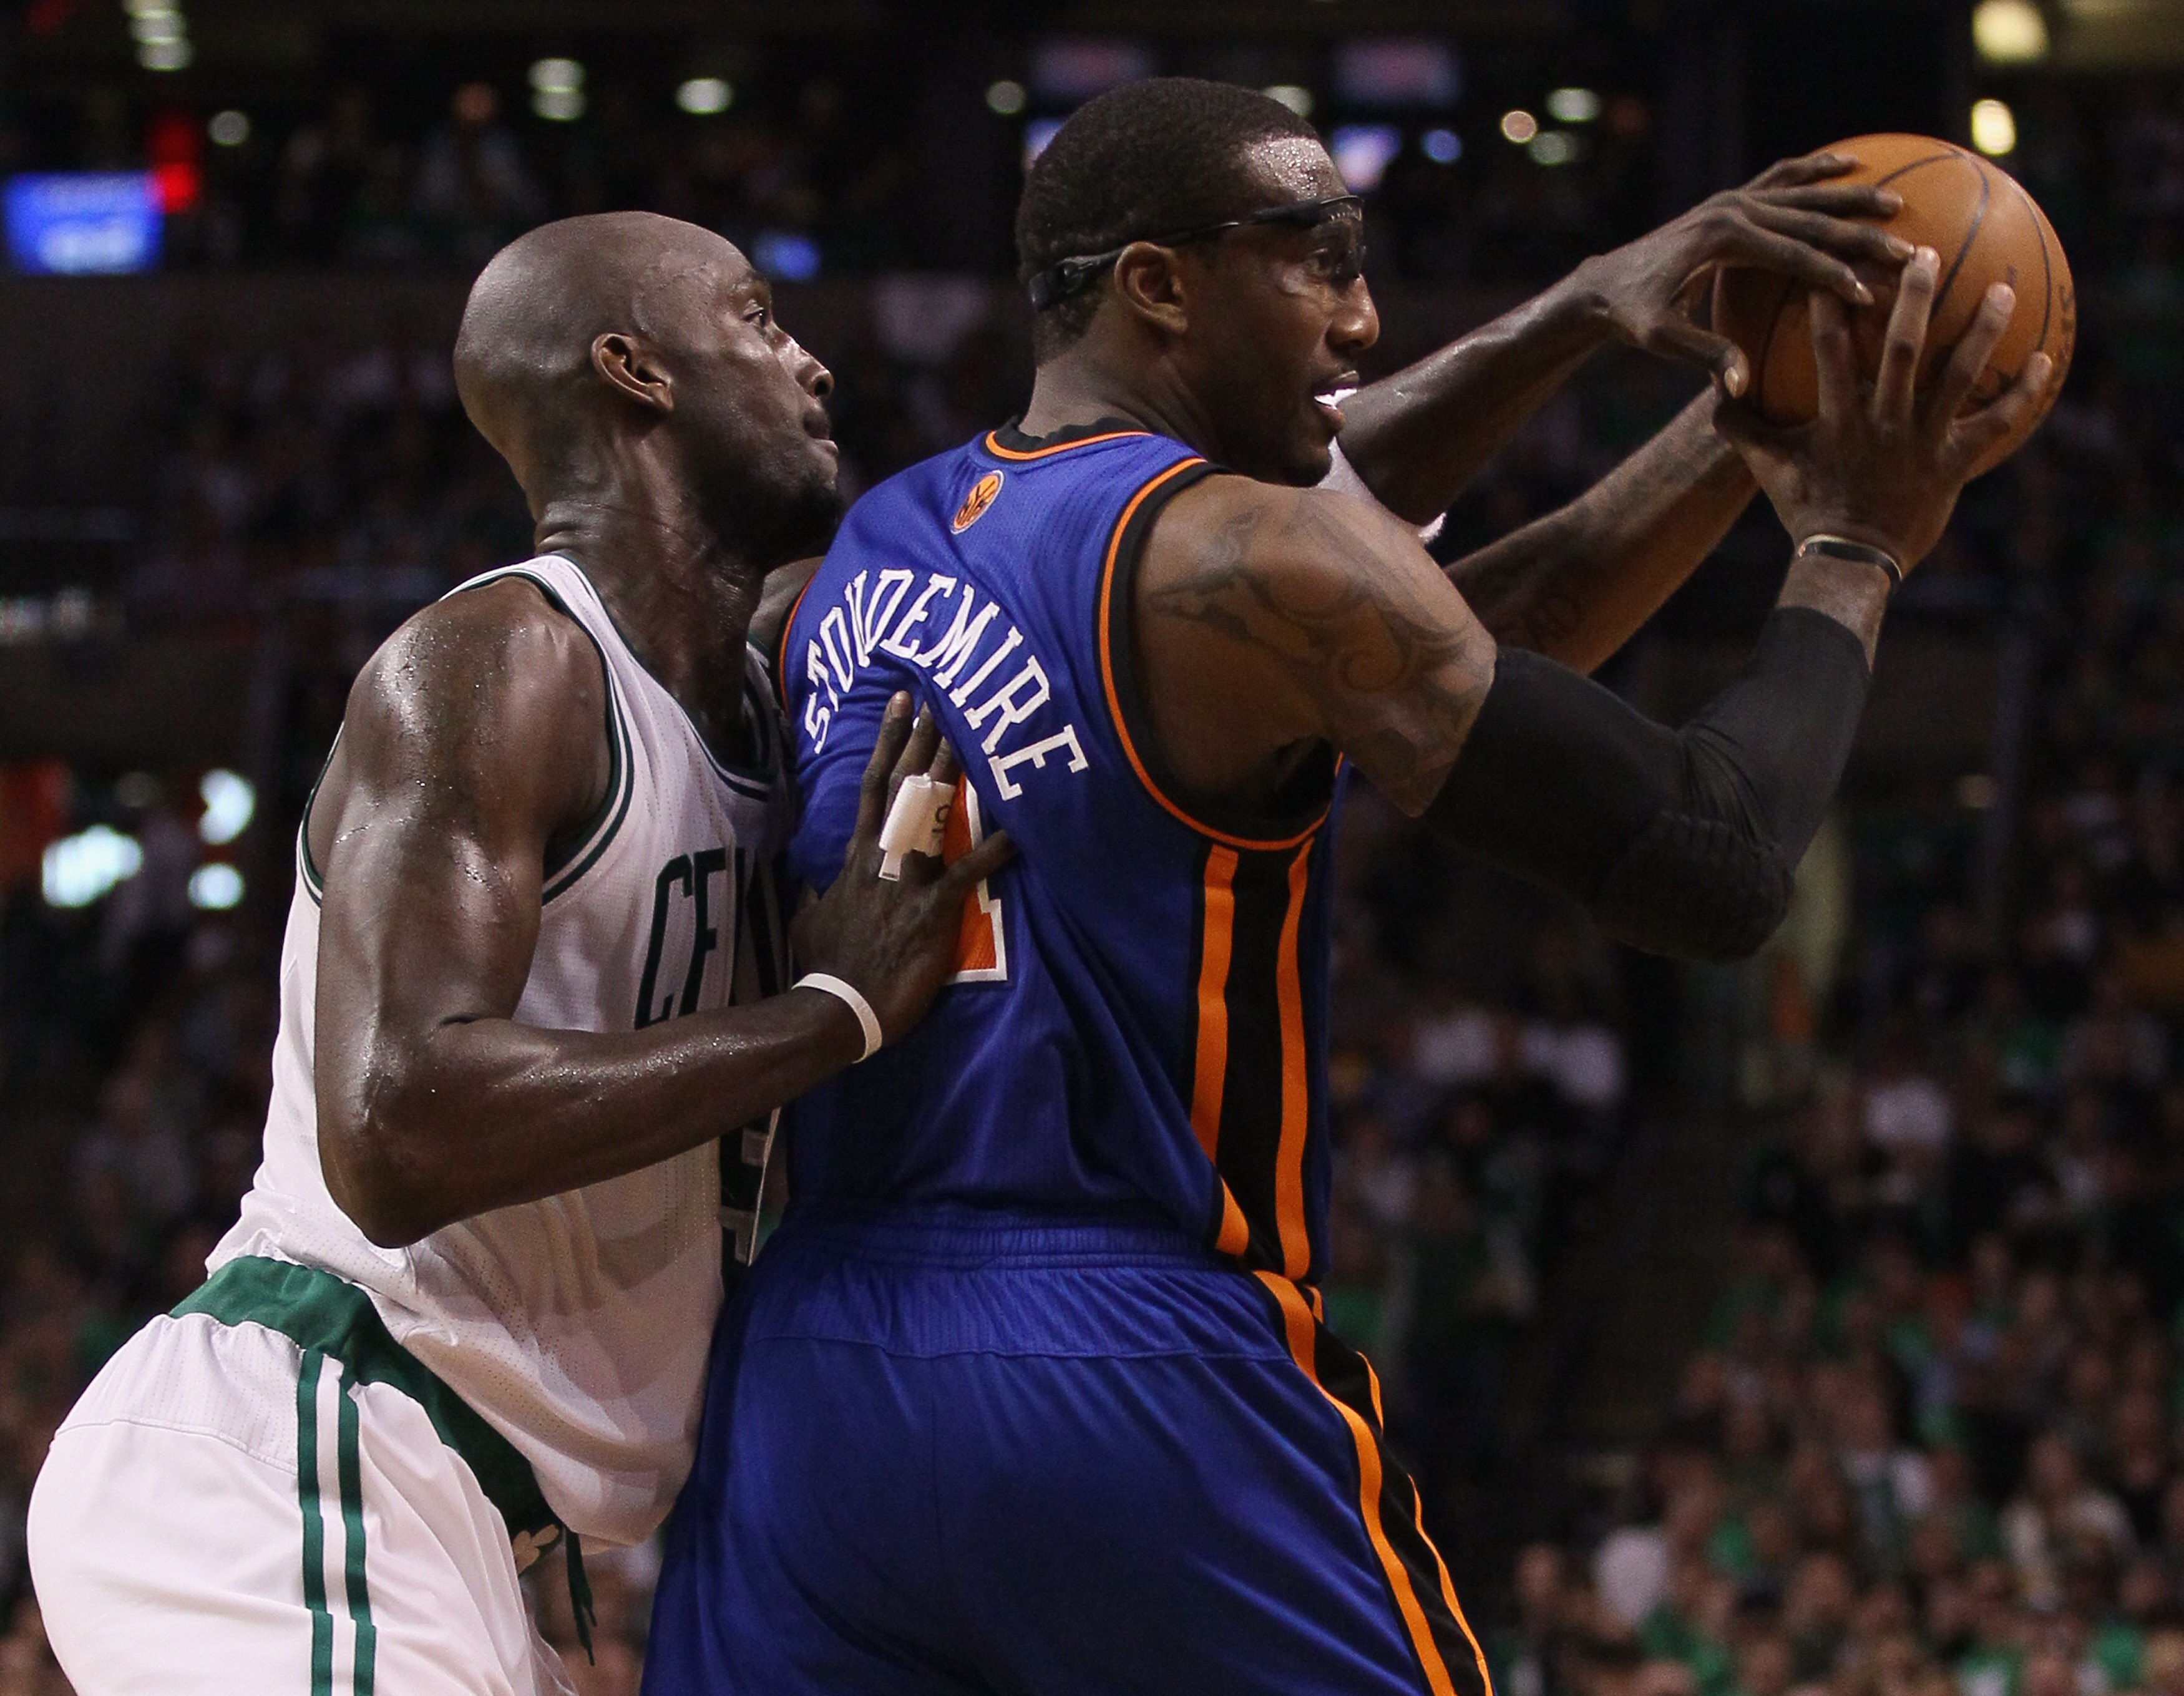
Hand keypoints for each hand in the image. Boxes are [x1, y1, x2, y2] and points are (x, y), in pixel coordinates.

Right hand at [791, 692, 1014, 1047]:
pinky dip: (992, 853)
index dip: (888, 742)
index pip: (872, 786)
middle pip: (902, 786)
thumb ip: (816, 897)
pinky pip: (965, 875)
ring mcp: (906, 882)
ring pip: (929, 816)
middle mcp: (881, 858)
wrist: (835, 1006)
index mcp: (857, 858)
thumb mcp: (808, 922)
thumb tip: (812, 888)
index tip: (901, 704)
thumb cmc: (824, 967)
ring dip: (950, 775)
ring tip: (969, 736)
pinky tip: (1020, 831)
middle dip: (921, 741)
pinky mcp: (930, 911)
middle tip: (941, 699)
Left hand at [1572, 150, 1912, 394]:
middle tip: (1906, 249)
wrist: (1605, 283)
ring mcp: (1731, 200)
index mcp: (1723, 241)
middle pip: (1810, 220)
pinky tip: (1850, 164)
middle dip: (1861, 235)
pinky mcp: (1730, 200)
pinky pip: (1781, 178)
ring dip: (1851, 196)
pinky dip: (1815, 169)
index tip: (1869, 294)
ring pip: (1803, 192)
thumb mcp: (1661, 340)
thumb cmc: (1633, 317)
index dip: (1833, 275)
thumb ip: (1703, 356)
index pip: (1793, 256)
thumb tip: (1740, 384)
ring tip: (1898, 201)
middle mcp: (1731, 210)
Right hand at [1715, 245, 2055, 572]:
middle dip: (1913, 298)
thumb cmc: (1809, 512)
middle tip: (1926, 253)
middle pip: (1902, 349)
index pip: (1830, 351)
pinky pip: (1995, 422)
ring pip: (1958, 376)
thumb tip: (1718, 395)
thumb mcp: (1769, 471)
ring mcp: (1922, 441)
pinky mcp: (1954, 462)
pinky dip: (2022, 392)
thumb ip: (1743, 431)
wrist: (1851, 562)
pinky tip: (2045, 360)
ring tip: (2003, 289)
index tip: (1837, 266)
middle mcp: (1884, 422)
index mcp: (1838, 419)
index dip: (1832, 306)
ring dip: (1982, 330)